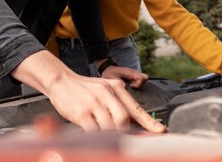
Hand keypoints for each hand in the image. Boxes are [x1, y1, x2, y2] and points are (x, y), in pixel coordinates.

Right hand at [12, 50, 165, 132]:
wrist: (61, 81)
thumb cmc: (84, 89)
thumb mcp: (104, 89)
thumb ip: (118, 103)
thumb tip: (133, 122)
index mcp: (116, 87)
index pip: (135, 107)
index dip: (148, 122)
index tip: (160, 131)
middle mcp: (107, 93)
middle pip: (124, 118)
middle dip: (126, 132)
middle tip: (124, 139)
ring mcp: (94, 103)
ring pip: (110, 127)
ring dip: (111, 136)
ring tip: (108, 139)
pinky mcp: (82, 112)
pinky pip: (94, 131)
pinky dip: (98, 137)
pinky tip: (96, 138)